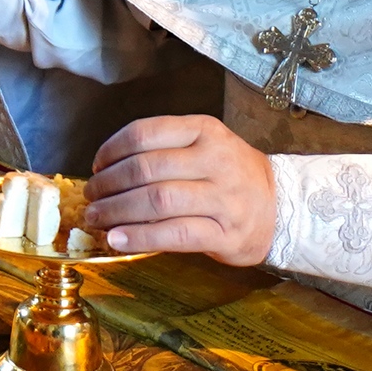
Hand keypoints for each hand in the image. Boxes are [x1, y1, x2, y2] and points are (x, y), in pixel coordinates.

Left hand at [82, 116, 275, 264]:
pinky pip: (174, 234)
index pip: (145, 133)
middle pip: (146, 169)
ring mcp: (223, 197)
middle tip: (91, 197)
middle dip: (109, 185)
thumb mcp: (205, 146)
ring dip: (117, 211)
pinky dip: (140, 237)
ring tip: (96, 219)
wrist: (281, 207)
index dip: (112, 150)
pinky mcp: (226, 233)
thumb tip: (106, 169)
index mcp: (205, 131)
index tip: (97, 165)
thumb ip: (164, 150)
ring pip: (157, 201)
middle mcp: (215, 160)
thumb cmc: (230, 176)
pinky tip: (118, 239)